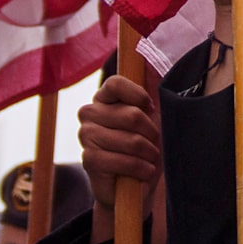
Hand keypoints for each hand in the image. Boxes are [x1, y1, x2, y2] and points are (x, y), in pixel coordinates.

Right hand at [81, 74, 162, 241]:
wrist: (138, 182)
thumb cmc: (148, 143)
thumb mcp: (155, 114)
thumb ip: (153, 87)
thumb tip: (156, 61)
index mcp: (105, 97)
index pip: (115, 82)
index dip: (137, 94)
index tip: (151, 107)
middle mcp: (90, 113)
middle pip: (130, 115)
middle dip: (151, 132)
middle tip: (154, 141)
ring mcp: (86, 136)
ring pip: (128, 140)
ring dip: (148, 152)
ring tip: (150, 157)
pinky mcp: (88, 159)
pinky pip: (120, 160)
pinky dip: (139, 168)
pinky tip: (143, 171)